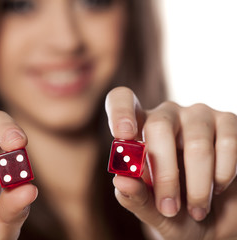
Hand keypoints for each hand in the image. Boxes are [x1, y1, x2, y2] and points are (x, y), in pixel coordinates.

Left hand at [105, 87, 236, 238]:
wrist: (215, 222)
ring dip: (197, 185)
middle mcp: (165, 115)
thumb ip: (135, 196)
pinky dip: (222, 175)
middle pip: (159, 126)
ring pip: (196, 143)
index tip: (123, 136)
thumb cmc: (174, 210)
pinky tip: (218, 188)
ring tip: (196, 210)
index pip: (121, 99)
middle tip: (168, 208)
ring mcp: (197, 115)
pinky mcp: (228, 122)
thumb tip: (121, 180)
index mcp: (138, 129)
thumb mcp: (151, 209)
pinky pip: (227, 144)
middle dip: (164, 174)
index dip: (120, 112)